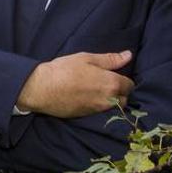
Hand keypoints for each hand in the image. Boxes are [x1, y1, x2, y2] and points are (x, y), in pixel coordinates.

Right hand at [16, 51, 134, 117]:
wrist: (42, 89)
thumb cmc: (64, 70)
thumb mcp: (87, 58)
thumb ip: (110, 59)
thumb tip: (128, 55)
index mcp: (111, 83)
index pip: (129, 85)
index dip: (124, 79)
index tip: (115, 75)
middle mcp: (108, 100)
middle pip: (124, 99)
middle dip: (120, 93)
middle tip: (108, 84)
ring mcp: (98, 110)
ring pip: (114, 108)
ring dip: (111, 101)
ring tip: (99, 91)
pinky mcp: (87, 116)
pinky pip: (101, 112)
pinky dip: (100, 106)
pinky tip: (89, 98)